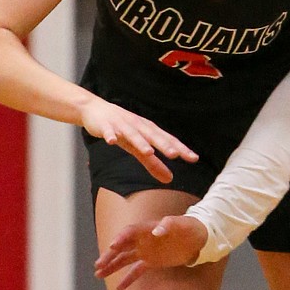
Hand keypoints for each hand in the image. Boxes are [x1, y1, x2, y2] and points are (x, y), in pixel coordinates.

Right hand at [79, 99, 197, 184]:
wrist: (96, 110)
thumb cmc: (122, 130)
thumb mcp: (137, 148)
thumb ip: (153, 163)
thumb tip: (170, 179)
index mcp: (148, 131)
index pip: (167, 140)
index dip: (181, 149)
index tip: (194, 158)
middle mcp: (138, 126)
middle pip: (153, 136)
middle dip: (164, 144)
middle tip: (175, 154)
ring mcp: (122, 124)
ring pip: (132, 134)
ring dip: (140, 142)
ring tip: (148, 151)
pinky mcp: (105, 125)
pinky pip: (108, 131)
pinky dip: (110, 135)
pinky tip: (111, 141)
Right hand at [94, 214, 209, 289]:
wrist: (199, 238)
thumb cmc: (189, 227)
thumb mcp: (182, 224)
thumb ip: (169, 225)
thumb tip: (156, 230)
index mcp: (148, 228)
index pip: (130, 232)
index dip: (120, 238)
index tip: (112, 247)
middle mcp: (143, 240)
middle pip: (122, 247)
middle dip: (109, 256)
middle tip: (98, 265)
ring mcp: (146, 251)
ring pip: (125, 259)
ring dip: (112, 266)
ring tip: (98, 275)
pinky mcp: (152, 261)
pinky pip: (137, 271)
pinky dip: (128, 279)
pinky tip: (119, 288)